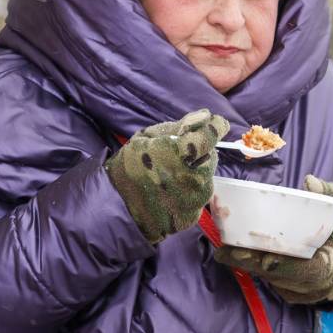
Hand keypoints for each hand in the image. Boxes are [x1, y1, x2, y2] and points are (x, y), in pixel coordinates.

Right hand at [106, 109, 228, 243]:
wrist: (115, 208)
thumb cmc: (130, 166)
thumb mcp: (147, 137)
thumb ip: (180, 126)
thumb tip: (206, 116)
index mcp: (181, 153)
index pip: (210, 136)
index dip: (216, 127)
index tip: (217, 124)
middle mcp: (194, 177)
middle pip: (210, 157)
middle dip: (200, 153)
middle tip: (178, 156)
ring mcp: (195, 200)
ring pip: (206, 177)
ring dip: (195, 173)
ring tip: (170, 176)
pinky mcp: (194, 216)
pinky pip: (198, 196)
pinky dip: (189, 191)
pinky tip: (171, 191)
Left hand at [215, 175, 332, 303]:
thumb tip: (310, 182)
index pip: (313, 270)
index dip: (289, 266)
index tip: (267, 258)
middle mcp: (317, 284)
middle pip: (282, 277)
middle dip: (255, 263)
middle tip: (229, 251)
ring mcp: (302, 292)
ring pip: (271, 279)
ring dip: (248, 264)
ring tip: (225, 249)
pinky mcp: (289, 293)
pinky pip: (268, 280)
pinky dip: (251, 266)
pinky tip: (233, 254)